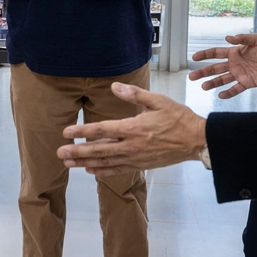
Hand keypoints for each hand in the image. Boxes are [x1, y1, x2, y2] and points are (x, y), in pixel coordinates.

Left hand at [57, 83, 206, 175]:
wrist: (196, 140)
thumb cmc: (178, 118)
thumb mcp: (157, 101)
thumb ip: (134, 94)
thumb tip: (114, 86)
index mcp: (133, 128)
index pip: (101, 130)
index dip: (82, 131)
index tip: (66, 132)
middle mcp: (131, 145)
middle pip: (99, 149)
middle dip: (78, 151)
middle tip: (60, 152)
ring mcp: (136, 157)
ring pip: (105, 162)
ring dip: (85, 162)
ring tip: (68, 163)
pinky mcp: (141, 165)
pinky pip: (118, 169)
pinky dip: (103, 171)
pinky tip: (91, 171)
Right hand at [189, 33, 256, 98]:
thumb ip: (242, 39)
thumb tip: (227, 38)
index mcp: (234, 52)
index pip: (216, 53)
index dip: (205, 55)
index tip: (194, 57)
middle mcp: (234, 64)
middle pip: (215, 68)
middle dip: (203, 72)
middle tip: (192, 77)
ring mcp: (240, 74)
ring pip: (222, 80)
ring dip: (212, 83)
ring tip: (203, 87)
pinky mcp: (247, 83)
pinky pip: (235, 89)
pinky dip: (228, 92)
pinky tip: (220, 95)